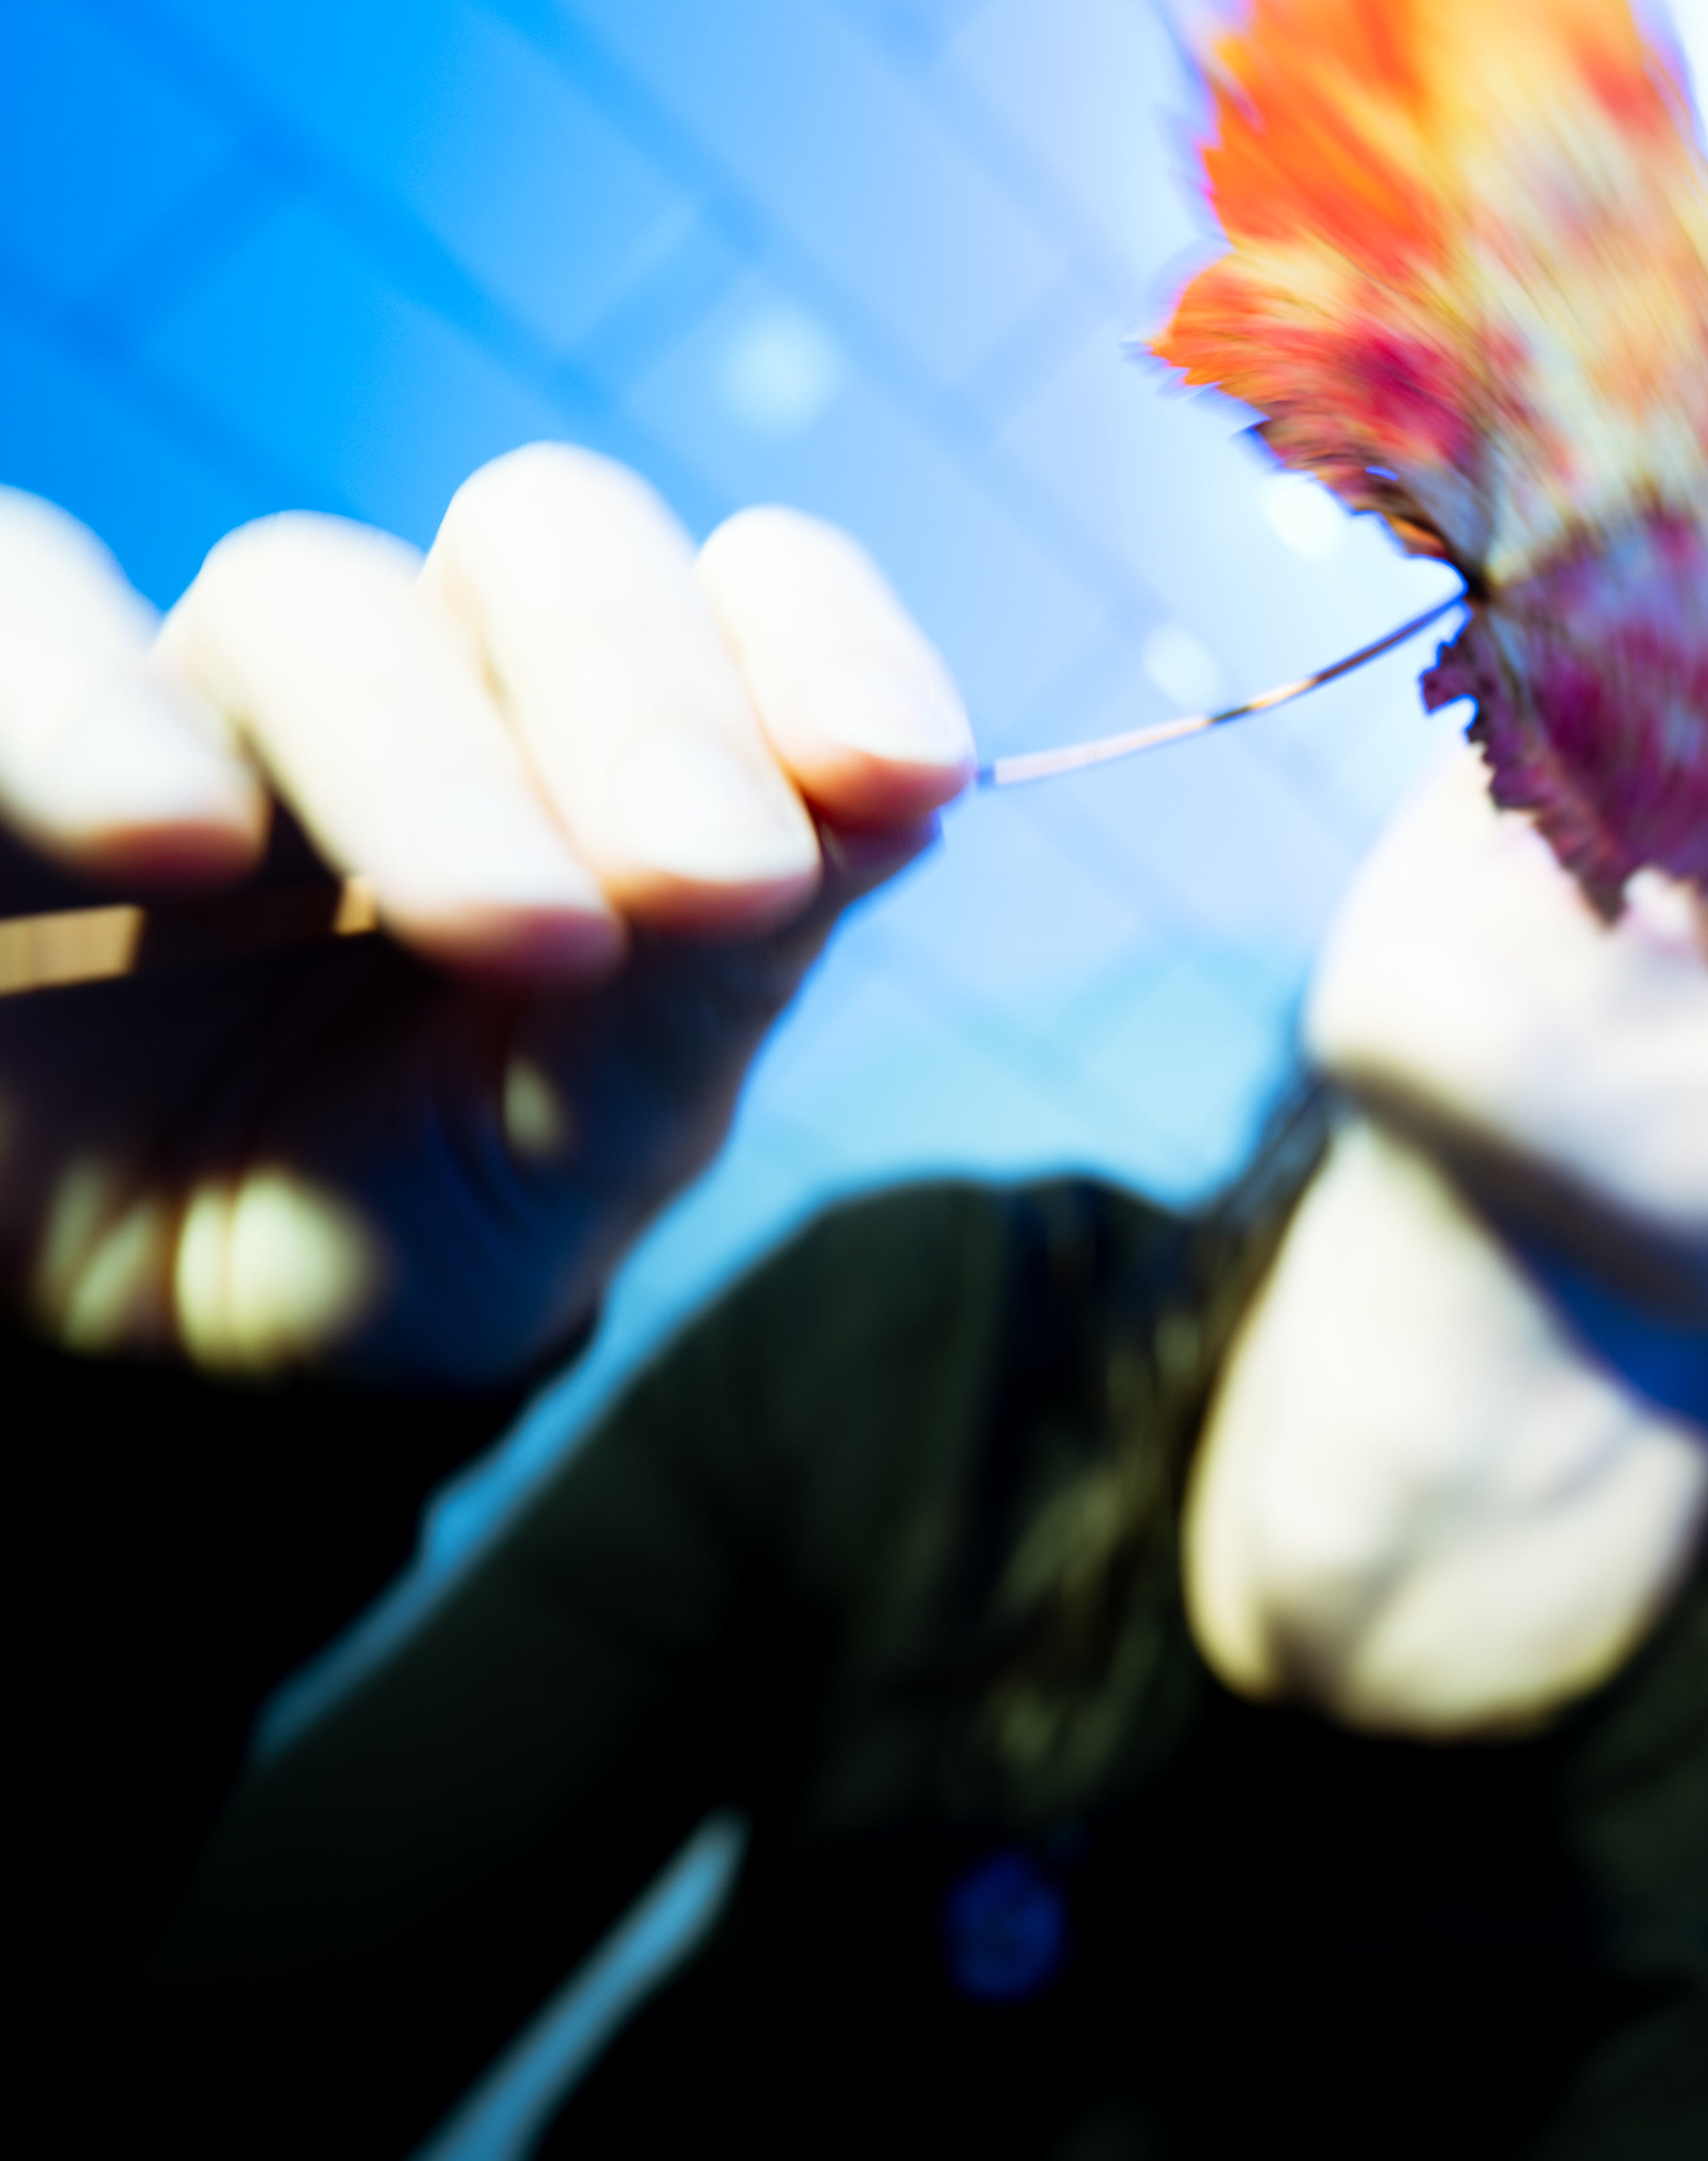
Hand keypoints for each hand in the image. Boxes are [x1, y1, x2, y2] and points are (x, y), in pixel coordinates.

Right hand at [0, 447, 972, 1384]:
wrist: (188, 1361)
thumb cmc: (424, 1220)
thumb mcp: (591, 1136)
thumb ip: (717, 975)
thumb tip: (911, 788)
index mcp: (612, 760)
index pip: (746, 602)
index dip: (828, 648)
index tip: (903, 771)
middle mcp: (433, 688)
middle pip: (554, 548)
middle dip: (646, 703)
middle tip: (701, 875)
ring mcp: (216, 699)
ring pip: (311, 601)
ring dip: (427, 756)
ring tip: (512, 927)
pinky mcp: (2, 744)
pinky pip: (14, 614)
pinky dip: (81, 706)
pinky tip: (173, 836)